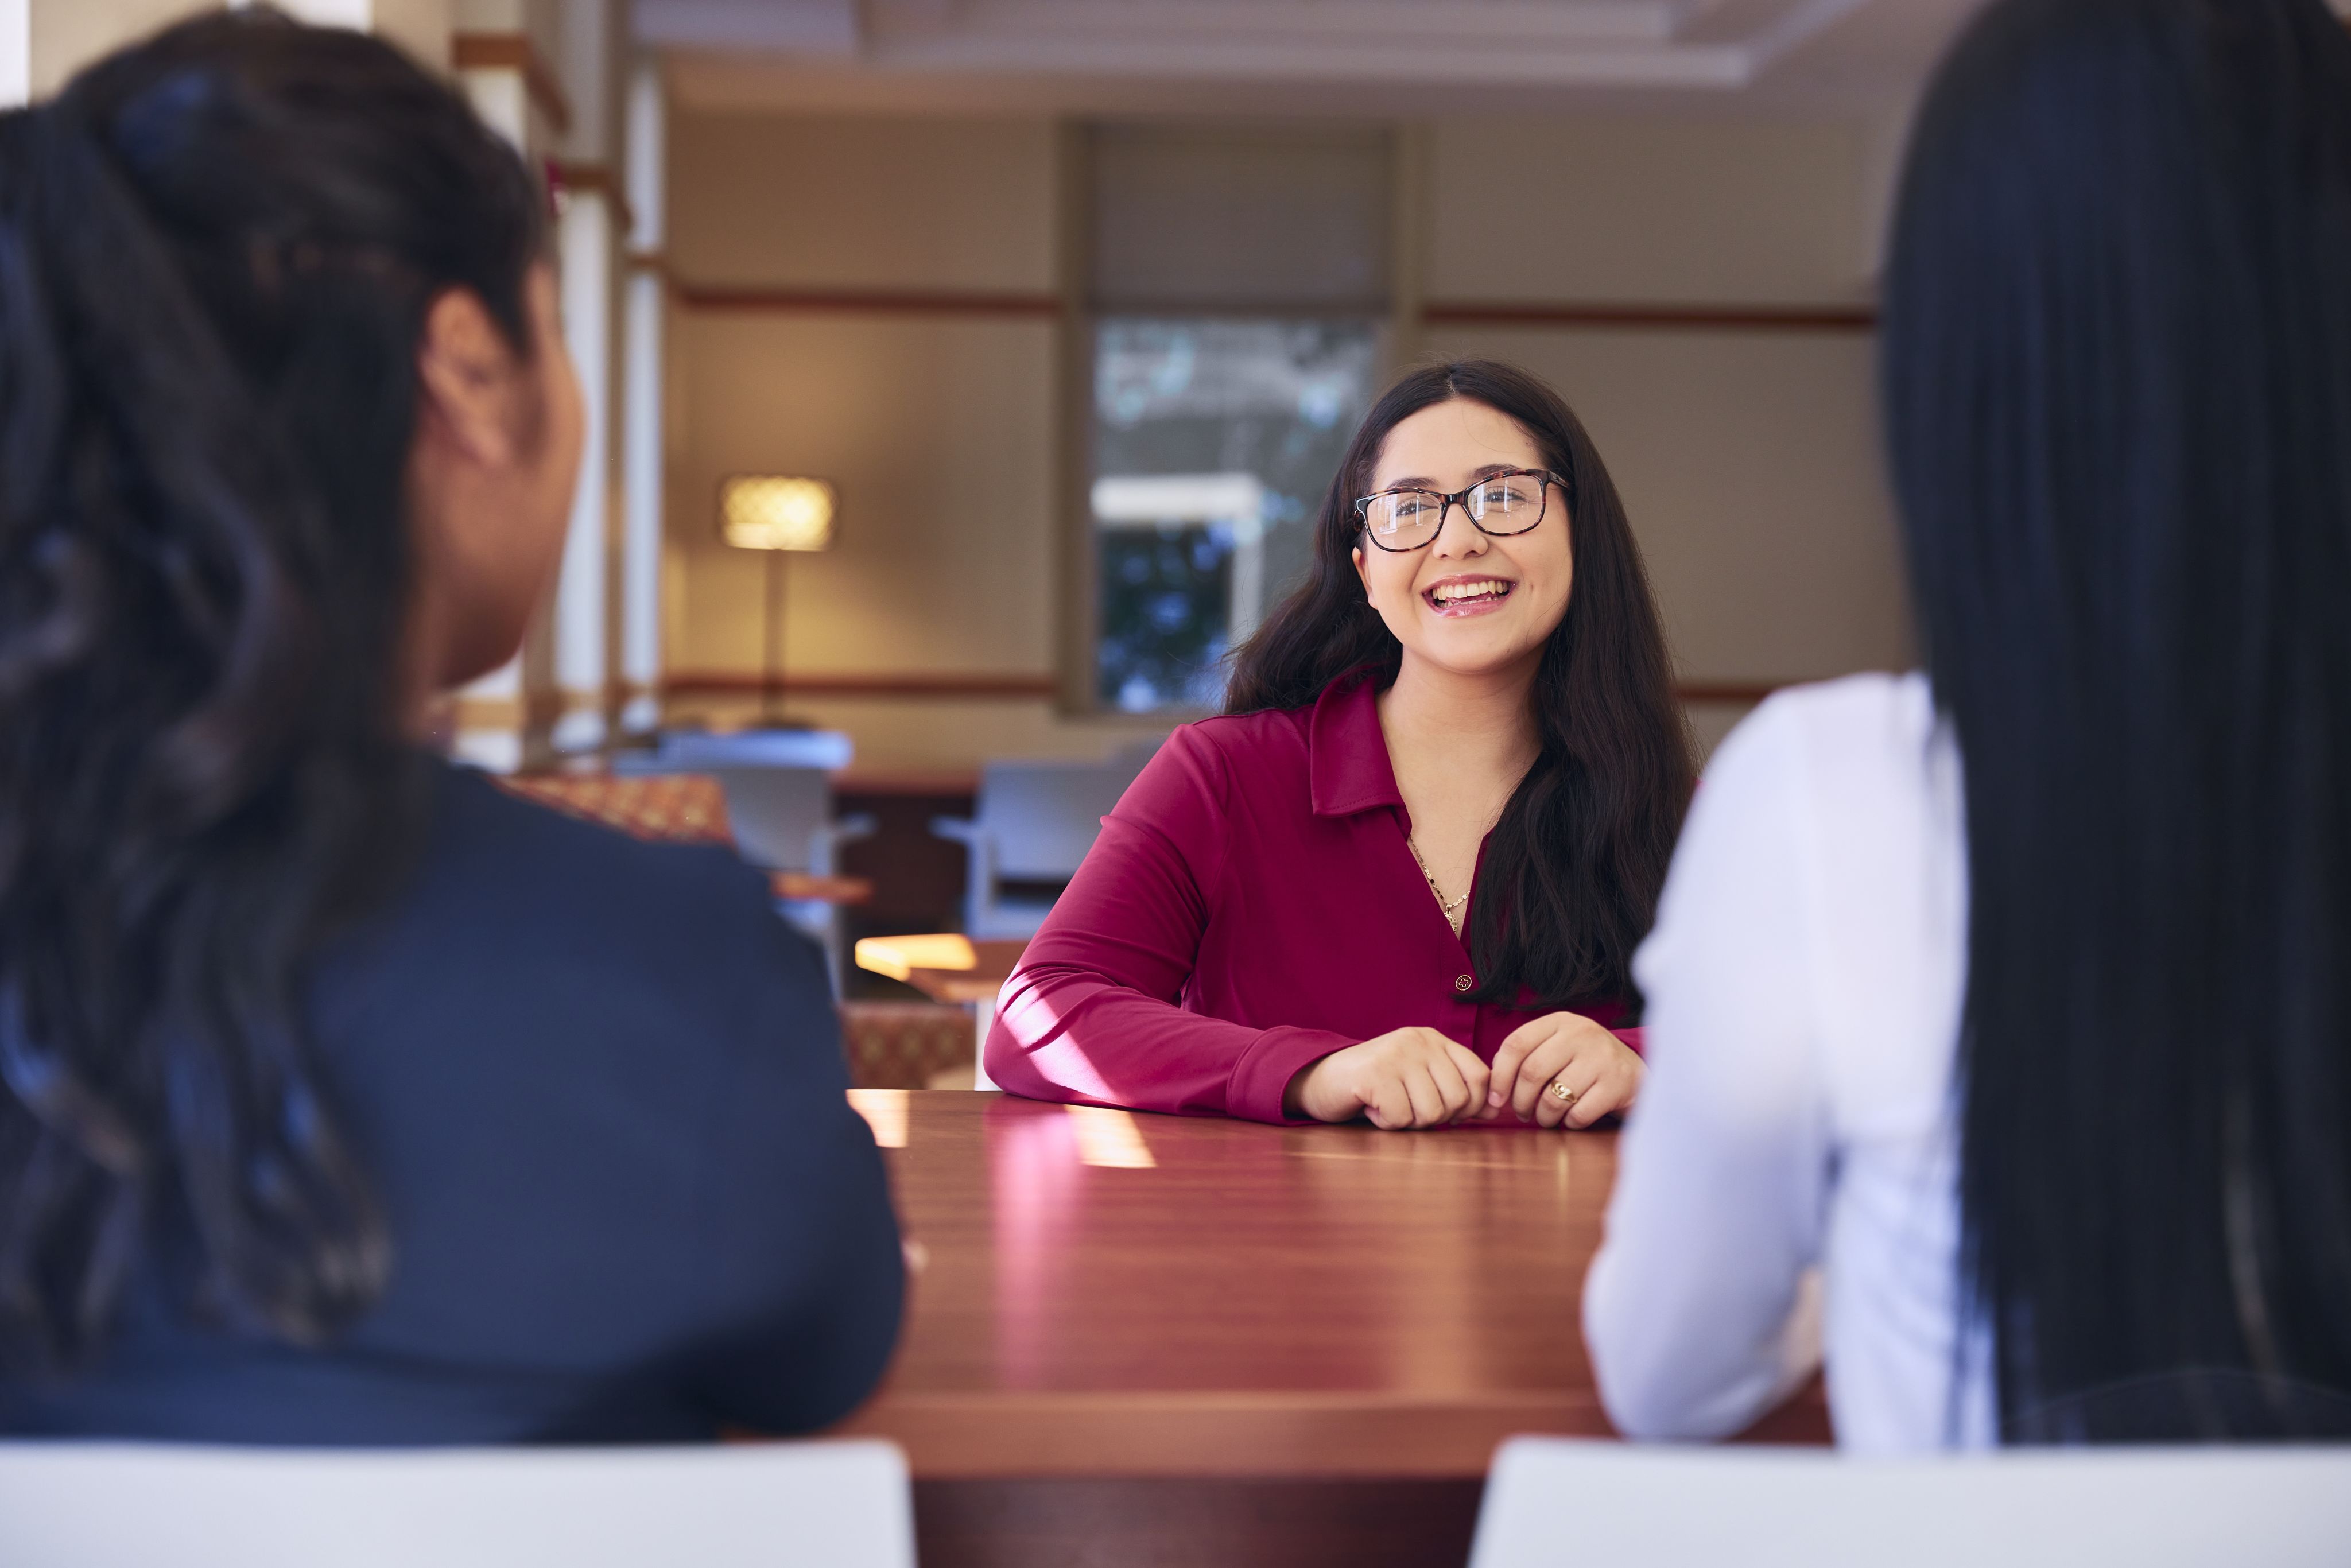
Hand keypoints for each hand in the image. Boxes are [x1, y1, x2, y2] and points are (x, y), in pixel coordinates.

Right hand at [1284, 1027, 1492, 1128]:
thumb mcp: (1420, 1080)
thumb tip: (1495, 1111)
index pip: (1480, 1075)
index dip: (1474, 1105)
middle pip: (1458, 1099)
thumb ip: (1456, 1090)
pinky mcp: (1374, 1074)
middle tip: (1408, 1108)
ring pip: (1432, 1112)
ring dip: (1410, 1121)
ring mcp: (1396, 1055)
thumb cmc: (1376, 1086)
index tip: (1454, 1116)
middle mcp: (1418, 1041)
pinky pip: (1401, 1118)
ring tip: (1389, 1105)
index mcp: (1434, 1039)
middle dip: (1436, 1117)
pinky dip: (1386, 1123)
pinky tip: (1372, 1108)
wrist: (1321, 1079)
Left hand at [1479, 1012, 1642, 1128]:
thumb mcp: (1558, 1046)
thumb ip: (1527, 1055)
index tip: (1495, 1099)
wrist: (1635, 1073)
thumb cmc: (1583, 1063)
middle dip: (1520, 1101)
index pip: (1516, 1044)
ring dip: (1543, 1116)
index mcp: (1560, 1021)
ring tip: (1545, 1118)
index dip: (1499, 1075)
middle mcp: (1581, 1034)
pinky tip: (1571, 1119)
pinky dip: (1569, 1123)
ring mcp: (1602, 1057)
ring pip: (1554, 1097)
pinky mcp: (1618, 1084)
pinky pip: (1578, 1114)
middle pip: (1532, 1072)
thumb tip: (1494, 1083)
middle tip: (1522, 1113)